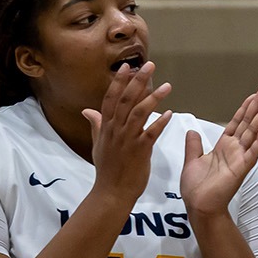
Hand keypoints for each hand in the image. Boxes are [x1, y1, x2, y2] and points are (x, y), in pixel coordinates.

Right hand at [81, 61, 172, 208]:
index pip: (110, 99)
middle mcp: (115, 131)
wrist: (111, 192)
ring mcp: (126, 140)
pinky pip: (150, 133)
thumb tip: (87, 110)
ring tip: (168, 86)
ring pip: (138, 113)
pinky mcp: (139, 151)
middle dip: (138, 81)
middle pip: (125, 101)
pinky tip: (170, 113)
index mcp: (106, 128)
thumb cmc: (107, 168)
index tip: (127, 66)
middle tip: (150, 65)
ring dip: (153, 98)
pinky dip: (160, 122)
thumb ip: (96, 124)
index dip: (118, 82)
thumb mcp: (98, 144)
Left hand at [180, 86, 257, 217]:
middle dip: (257, 106)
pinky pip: (252, 153)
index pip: (237, 122)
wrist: (198, 207)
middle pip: (248, 123)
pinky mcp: (241, 169)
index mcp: (224, 146)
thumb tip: (192, 131)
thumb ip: (194, 146)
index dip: (245, 108)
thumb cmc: (196, 188)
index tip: (253, 95)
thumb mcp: (192, 162)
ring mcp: (240, 158)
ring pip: (253, 133)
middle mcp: (234, 149)